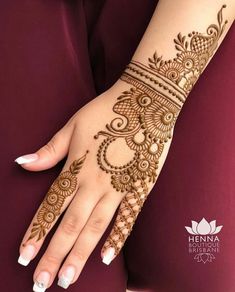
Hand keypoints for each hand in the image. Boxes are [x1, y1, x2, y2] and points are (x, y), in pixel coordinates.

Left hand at [16, 77, 176, 290]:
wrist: (145, 102)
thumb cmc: (106, 111)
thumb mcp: (72, 126)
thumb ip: (49, 150)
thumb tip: (22, 163)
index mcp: (77, 167)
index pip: (51, 207)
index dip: (36, 233)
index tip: (24, 257)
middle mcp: (95, 183)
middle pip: (71, 225)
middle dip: (55, 255)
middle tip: (43, 283)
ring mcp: (119, 187)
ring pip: (96, 227)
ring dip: (81, 253)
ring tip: (69, 278)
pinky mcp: (140, 187)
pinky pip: (128, 217)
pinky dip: (118, 237)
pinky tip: (108, 257)